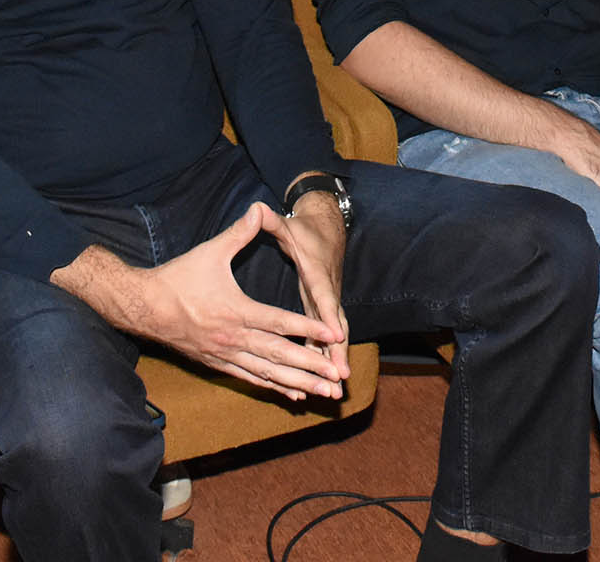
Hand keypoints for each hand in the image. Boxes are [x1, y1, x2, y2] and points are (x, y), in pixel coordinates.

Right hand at [139, 203, 345, 399]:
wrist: (144, 307)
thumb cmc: (178, 278)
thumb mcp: (210, 252)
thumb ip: (238, 233)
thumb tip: (258, 208)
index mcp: (236, 311)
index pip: (280, 322)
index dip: (308, 328)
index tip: (334, 335)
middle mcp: (233, 338)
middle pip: (279, 355)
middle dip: (311, 367)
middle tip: (338, 379)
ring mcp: (225, 354)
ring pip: (268, 373)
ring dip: (299, 383)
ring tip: (325, 392)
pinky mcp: (217, 363)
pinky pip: (251, 378)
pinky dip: (274, 387)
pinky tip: (295, 395)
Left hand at [279, 191, 350, 378]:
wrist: (325, 229)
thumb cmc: (303, 229)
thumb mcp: (287, 223)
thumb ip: (271, 220)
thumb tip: (258, 208)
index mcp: (317, 273)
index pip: (324, 296)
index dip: (329, 316)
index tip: (335, 336)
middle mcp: (326, 293)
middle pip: (335, 325)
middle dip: (338, 352)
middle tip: (341, 377)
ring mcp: (325, 305)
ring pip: (331, 338)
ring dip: (332, 363)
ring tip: (335, 392)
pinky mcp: (320, 312)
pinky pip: (322, 340)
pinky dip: (322, 360)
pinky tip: (317, 383)